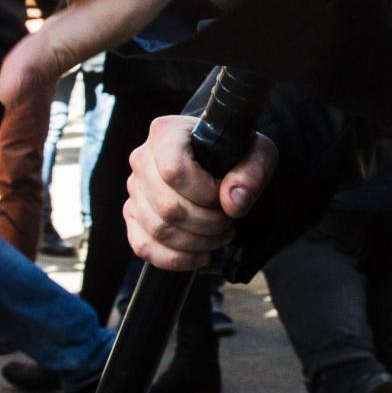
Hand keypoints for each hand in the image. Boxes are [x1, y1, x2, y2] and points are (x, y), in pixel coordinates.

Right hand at [123, 112, 278, 270]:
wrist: (222, 163)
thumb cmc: (236, 154)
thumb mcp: (258, 154)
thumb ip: (252, 173)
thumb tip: (232, 203)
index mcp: (166, 133)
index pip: (174, 171)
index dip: (204, 193)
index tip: (224, 196)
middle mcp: (142, 159)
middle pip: (167, 207)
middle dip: (207, 223)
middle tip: (228, 220)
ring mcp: (135, 189)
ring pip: (157, 230)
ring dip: (196, 242)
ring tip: (220, 234)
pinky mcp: (133, 215)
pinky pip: (143, 247)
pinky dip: (175, 259)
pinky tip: (201, 255)